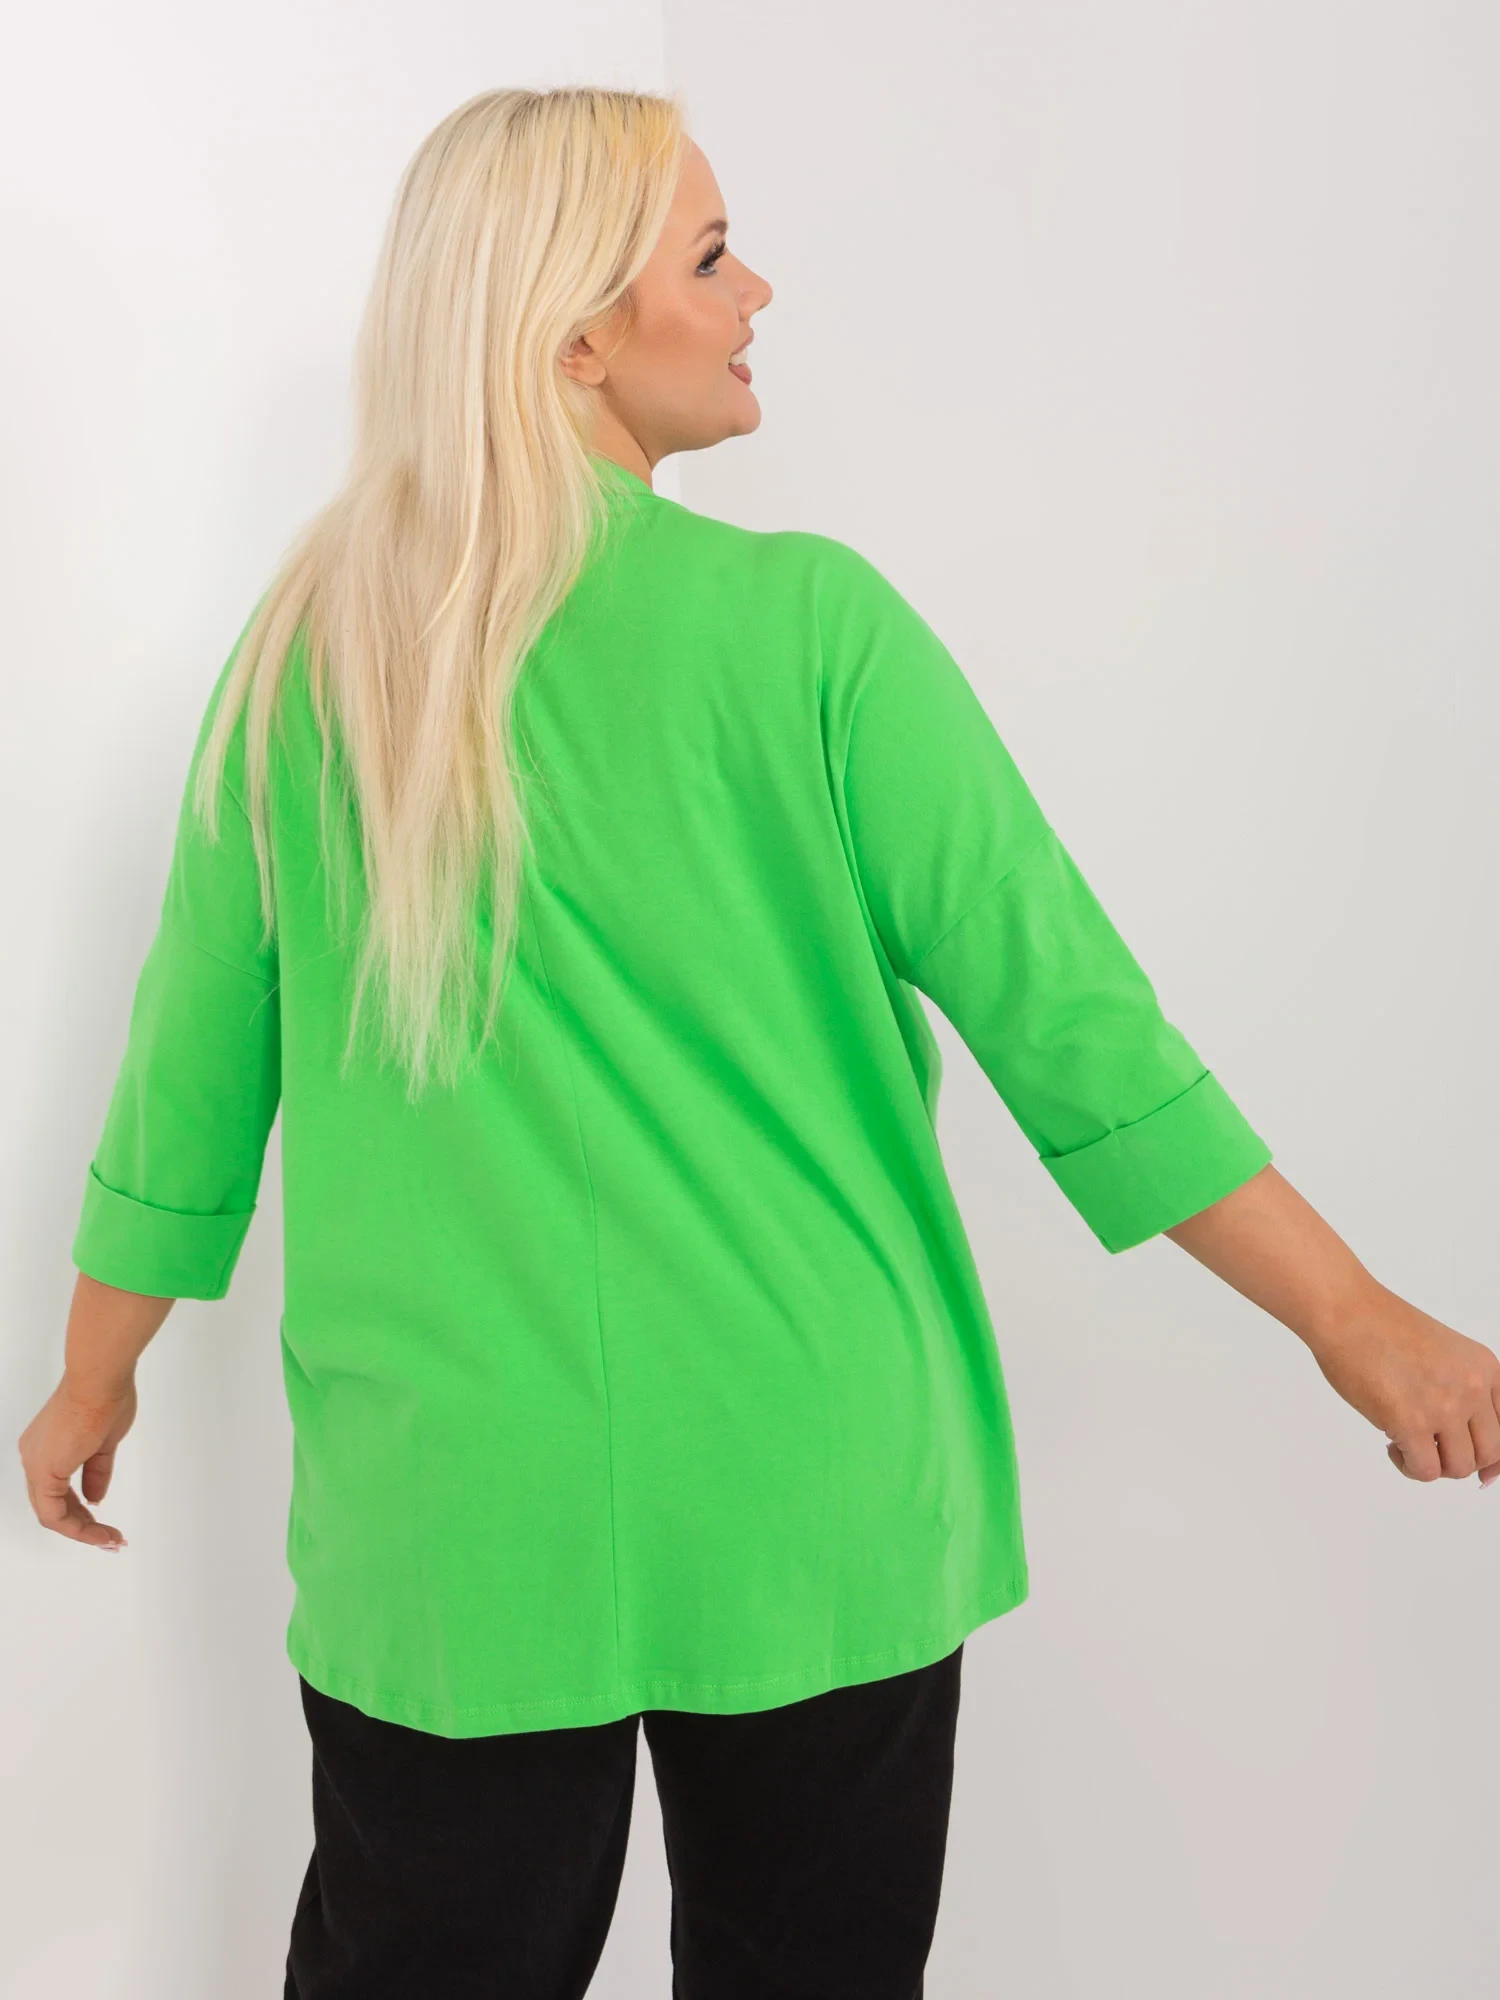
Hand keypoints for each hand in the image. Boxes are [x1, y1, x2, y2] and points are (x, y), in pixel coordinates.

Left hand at [17, 1373, 136, 1549]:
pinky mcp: (44, 1472)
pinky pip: (54, 1514)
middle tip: (109, 1539)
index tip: (104, 1522)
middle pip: (52, 1507)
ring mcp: (36, 1464)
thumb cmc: (105, 1398)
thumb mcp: (103, 1443)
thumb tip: (94, 1498)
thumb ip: (96, 1472)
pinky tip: (99, 1532)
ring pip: (51, 1514)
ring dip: (82, 1531)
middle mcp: (34, 1456)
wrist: (99, 1380)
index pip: (56, 1491)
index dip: (81, 1511)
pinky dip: (77, 1527)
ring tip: (110, 1540)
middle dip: (83, 1527)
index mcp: (46, 1447)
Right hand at [1302, 1283, 1499, 1486]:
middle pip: (1488, 1453)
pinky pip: (1425, 1471)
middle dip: (1459, 1458)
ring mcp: (1444, 1406)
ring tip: (1408, 1443)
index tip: (1483, 1471)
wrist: (1346, 1311)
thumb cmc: (1380, 1326)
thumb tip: (1460, 1441)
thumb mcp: (1444, 1352)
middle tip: (1431, 1448)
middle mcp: (1472, 1387)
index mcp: (1484, 1367)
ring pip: (1458, 1468)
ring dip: (1433, 1464)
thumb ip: (1461, 1388)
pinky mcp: (1410, 1423)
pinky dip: (1408, 1467)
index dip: (1495, 1456)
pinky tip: (1392, 1444)